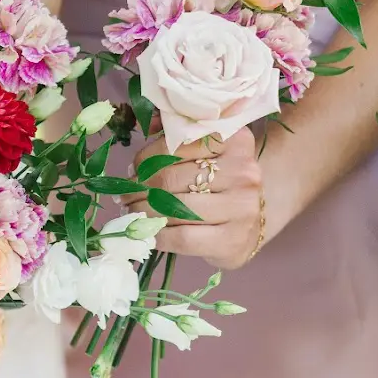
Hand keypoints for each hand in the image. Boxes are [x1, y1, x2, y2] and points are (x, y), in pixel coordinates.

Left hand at [126, 126, 263, 269]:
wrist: (253, 218)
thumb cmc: (220, 181)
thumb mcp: (207, 151)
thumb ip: (176, 137)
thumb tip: (142, 137)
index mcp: (235, 141)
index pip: (175, 146)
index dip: (145, 159)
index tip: (133, 169)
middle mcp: (244, 172)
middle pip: (170, 179)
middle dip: (138, 189)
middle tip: (124, 196)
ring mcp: (242, 207)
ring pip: (174, 209)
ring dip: (143, 212)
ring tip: (132, 211)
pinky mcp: (234, 240)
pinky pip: (182, 238)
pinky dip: (158, 236)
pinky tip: (149, 233)